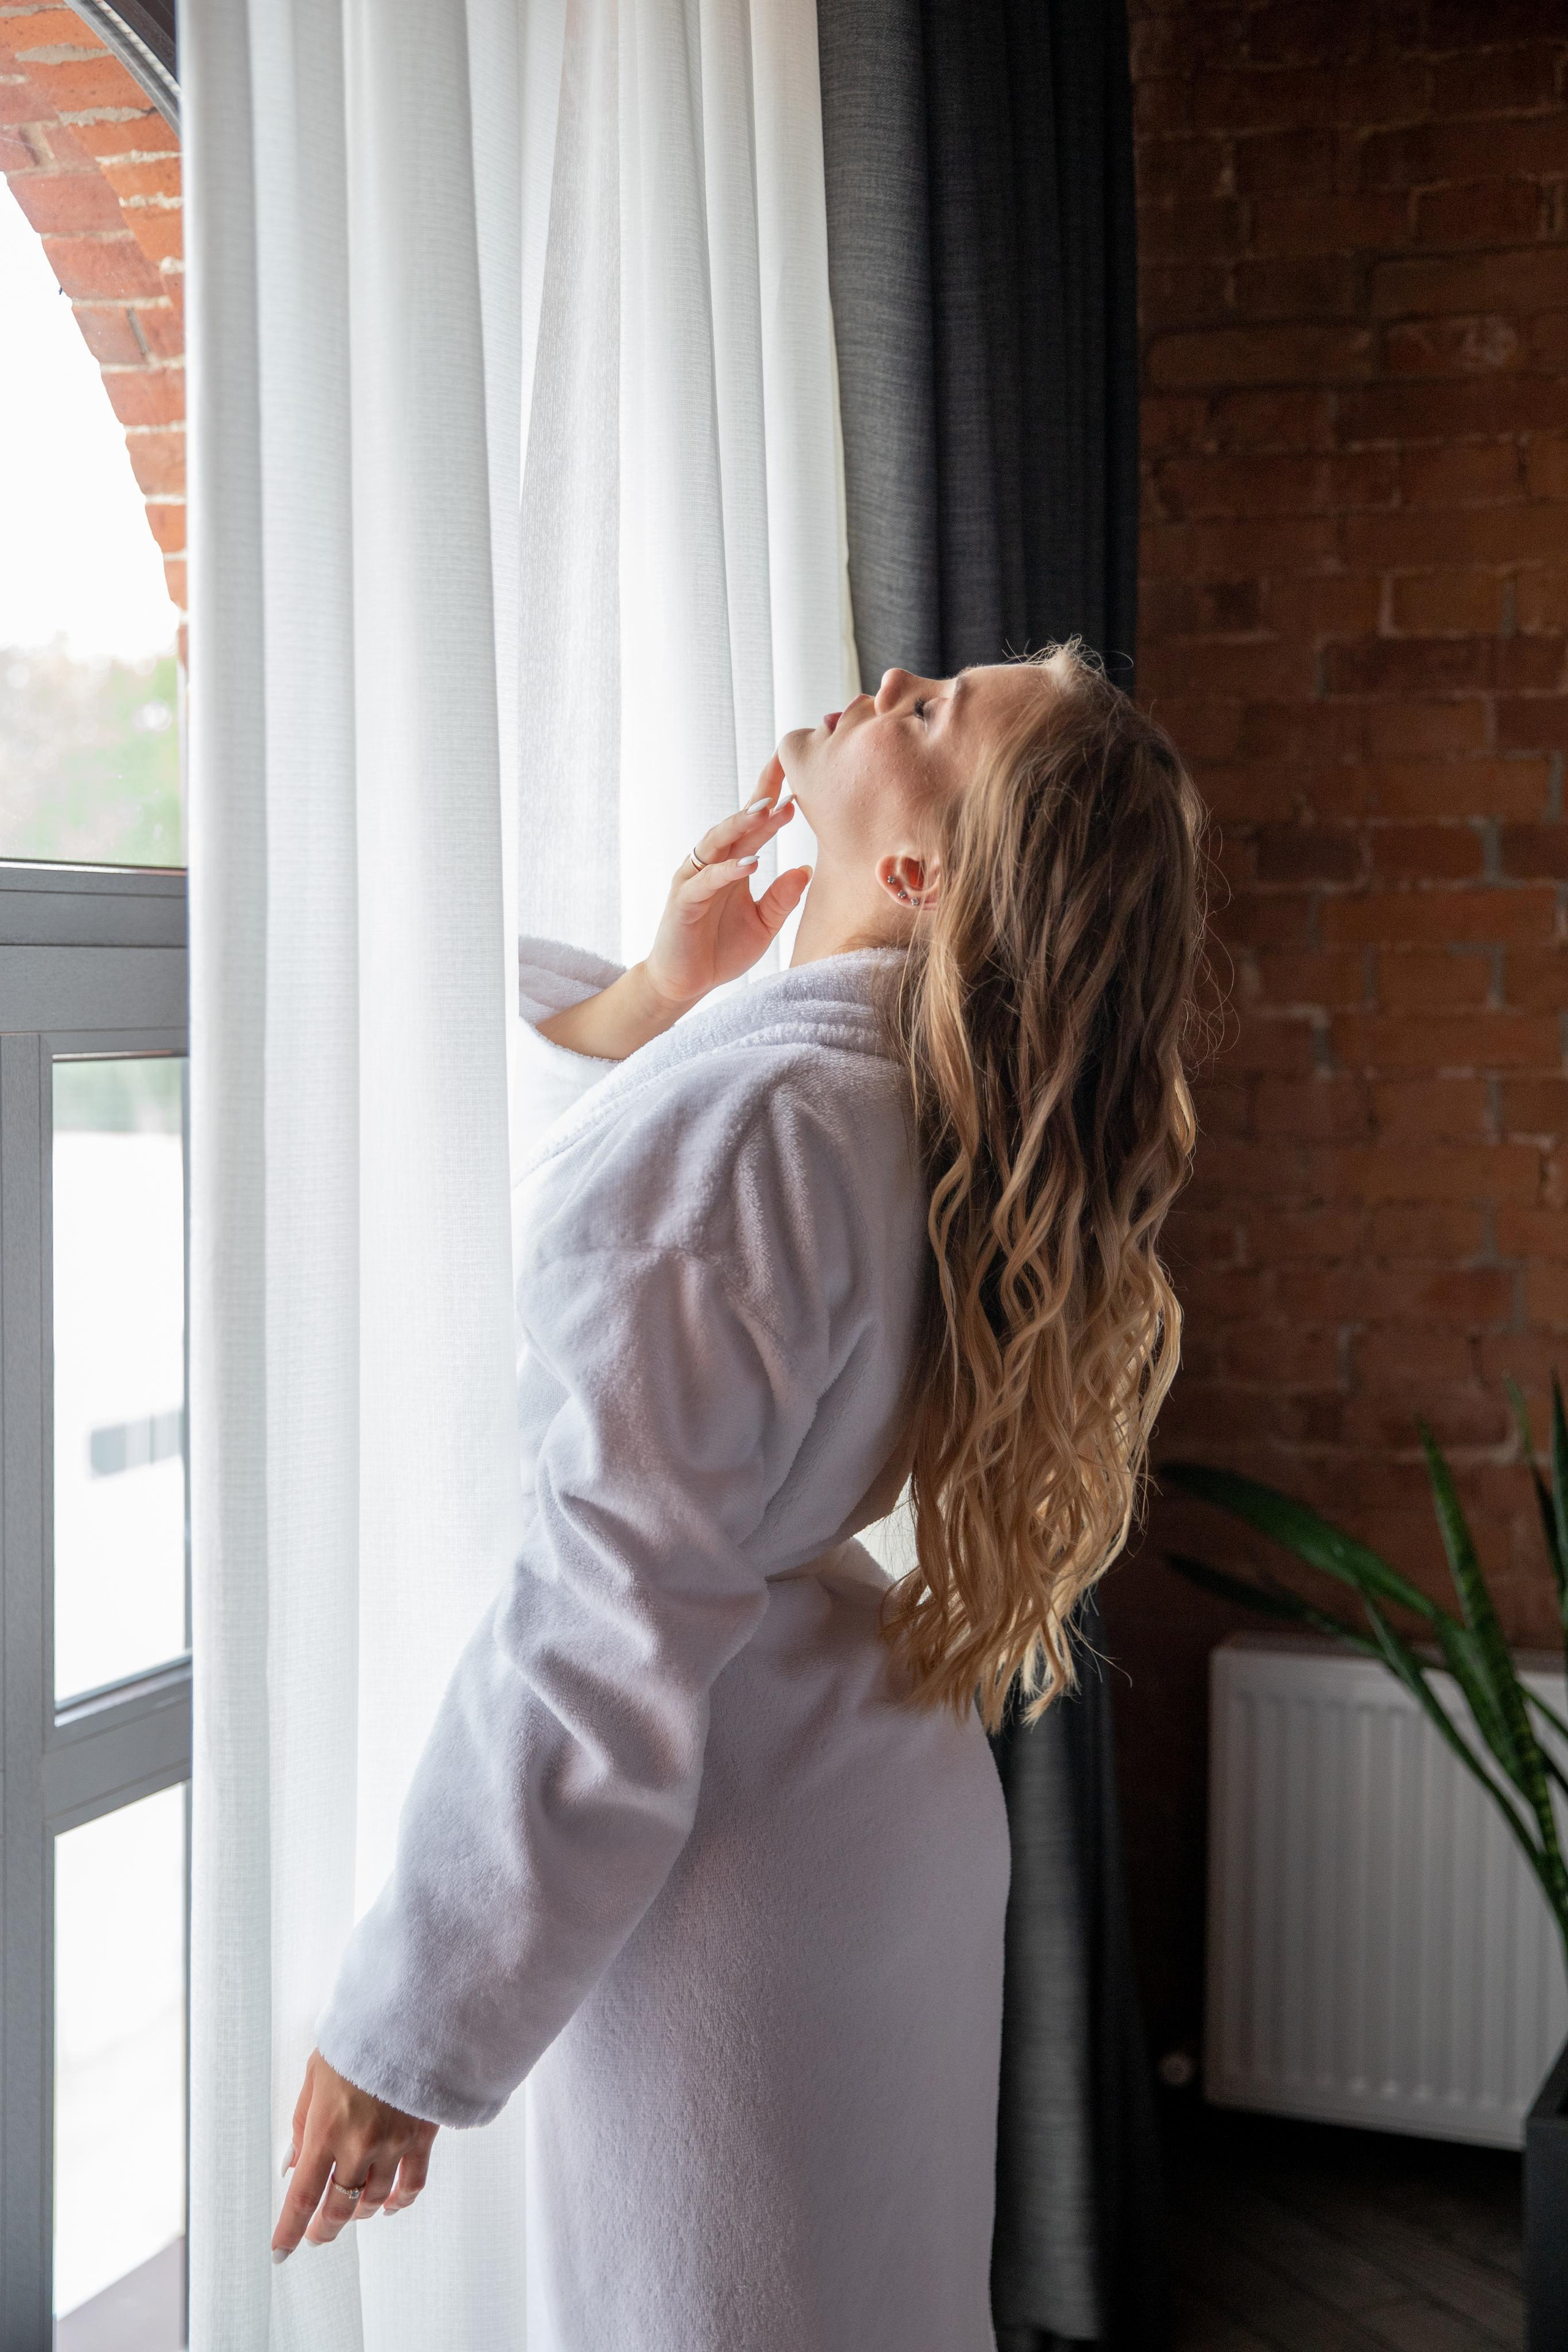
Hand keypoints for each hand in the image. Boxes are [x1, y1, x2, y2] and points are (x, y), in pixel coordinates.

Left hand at [271, 2048, 437, 2260]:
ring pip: (373, 2201)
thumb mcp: (314, 2077)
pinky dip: (399, 2202)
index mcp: (325, 2129)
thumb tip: (293, 2165)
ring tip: (351, 2212)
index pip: (302, 2196)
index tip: (280, 2251)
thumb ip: (302, 2125)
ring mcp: (393, 2144)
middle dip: (324, 2229)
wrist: (408, 2018)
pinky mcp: (422, 2138)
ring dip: (358, 2213)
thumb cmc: (358, 2039)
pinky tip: (389, 2205)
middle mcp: (358, 2145)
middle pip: (338, 2208)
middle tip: (317, 2235)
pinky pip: (412, 2185)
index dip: (290, 2231)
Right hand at [642, 752, 809, 1015]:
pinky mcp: (684, 901)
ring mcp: (696, 879)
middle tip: (788, 778)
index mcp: (734, 864)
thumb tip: (806, 869)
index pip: (755, 823)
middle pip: (738, 822)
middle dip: (761, 799)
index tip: (794, 768)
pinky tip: (751, 862)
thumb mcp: (764, 925)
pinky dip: (729, 869)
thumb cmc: (721, 950)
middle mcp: (713, 864)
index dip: (771, 794)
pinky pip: (707, 880)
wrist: (685, 984)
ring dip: (743, 824)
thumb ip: (782, 899)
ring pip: (718, 841)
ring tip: (768, 809)